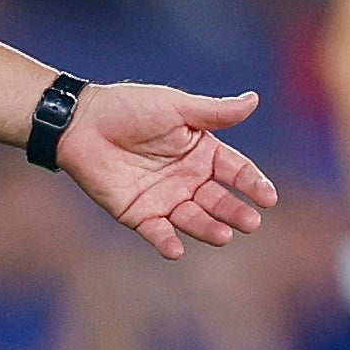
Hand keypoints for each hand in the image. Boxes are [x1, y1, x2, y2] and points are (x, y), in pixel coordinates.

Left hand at [58, 83, 276, 257]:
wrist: (81, 122)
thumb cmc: (129, 108)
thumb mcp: (176, 107)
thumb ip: (214, 112)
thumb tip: (254, 99)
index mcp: (202, 152)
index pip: (236, 171)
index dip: (253, 184)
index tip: (268, 198)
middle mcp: (188, 179)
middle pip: (219, 201)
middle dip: (236, 212)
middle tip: (251, 222)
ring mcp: (165, 199)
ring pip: (194, 219)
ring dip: (209, 229)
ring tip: (224, 235)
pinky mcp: (138, 214)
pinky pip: (157, 232)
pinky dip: (167, 242)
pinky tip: (176, 250)